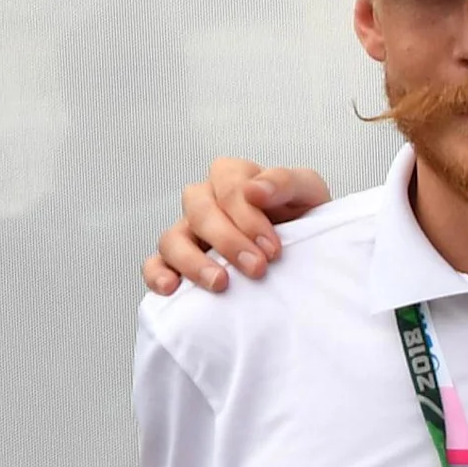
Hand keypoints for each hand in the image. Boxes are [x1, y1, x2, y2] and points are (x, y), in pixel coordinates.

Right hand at [145, 159, 335, 295]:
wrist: (312, 251)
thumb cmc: (306, 218)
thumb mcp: (308, 192)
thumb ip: (285, 182)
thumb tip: (254, 190)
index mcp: (233, 178)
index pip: (227, 185)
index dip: (248, 216)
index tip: (273, 248)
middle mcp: (206, 201)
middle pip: (198, 211)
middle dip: (228, 240)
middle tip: (258, 268)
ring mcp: (189, 231)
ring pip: (171, 238)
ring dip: (193, 261)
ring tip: (220, 283)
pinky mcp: (180, 261)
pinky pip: (155, 264)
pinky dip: (157, 274)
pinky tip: (171, 288)